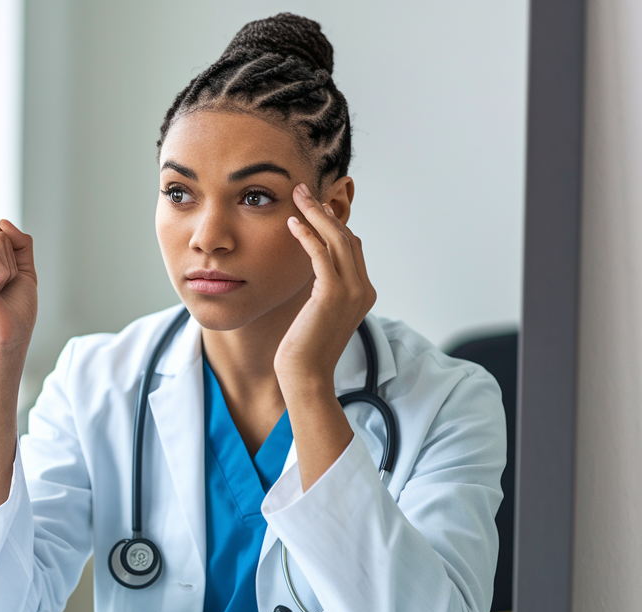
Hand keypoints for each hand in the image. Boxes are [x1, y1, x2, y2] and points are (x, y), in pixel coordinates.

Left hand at [275, 183, 375, 395]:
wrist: (306, 375)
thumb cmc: (304, 349)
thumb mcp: (318, 314)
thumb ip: (323, 292)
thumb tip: (314, 272)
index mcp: (363, 292)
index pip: (352, 247)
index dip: (334, 224)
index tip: (315, 207)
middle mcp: (363, 288)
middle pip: (347, 237)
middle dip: (325, 211)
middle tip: (304, 190)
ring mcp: (351, 290)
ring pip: (336, 239)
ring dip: (316, 214)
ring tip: (297, 196)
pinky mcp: (332, 293)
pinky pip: (321, 253)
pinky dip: (308, 234)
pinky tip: (292, 223)